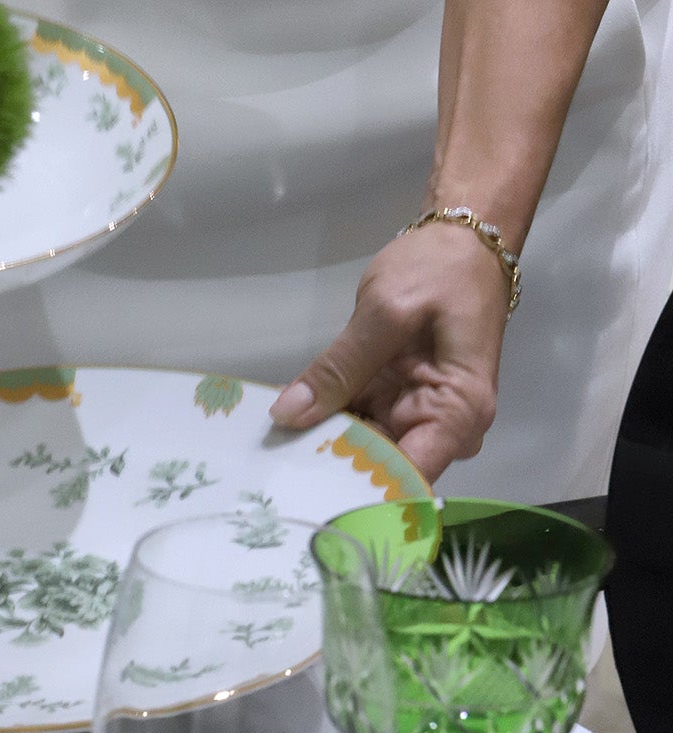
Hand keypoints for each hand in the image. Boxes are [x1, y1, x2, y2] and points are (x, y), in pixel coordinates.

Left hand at [270, 222, 512, 482]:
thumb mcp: (385, 313)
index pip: (408, 477)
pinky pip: (361, 420)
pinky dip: (329, 419)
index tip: (302, 492)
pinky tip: (286, 423)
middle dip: (329, 468)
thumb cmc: (440, 270)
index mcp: (457, 413)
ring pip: (365, 448)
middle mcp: (444, 428)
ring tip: (267, 451)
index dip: (357, 492)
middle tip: (269, 470)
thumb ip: (338, 368)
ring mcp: (420, 415)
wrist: (464, 240)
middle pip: (382, 469)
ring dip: (322, 444)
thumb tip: (287, 416)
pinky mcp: (398, 399)